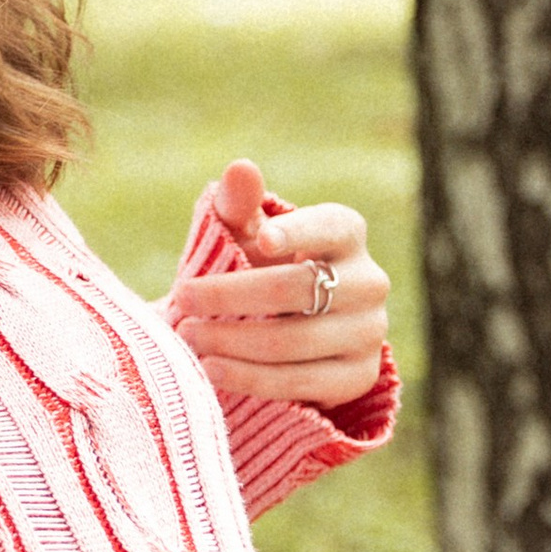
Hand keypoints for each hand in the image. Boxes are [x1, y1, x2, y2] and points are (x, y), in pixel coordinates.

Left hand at [169, 157, 392, 416]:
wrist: (288, 329)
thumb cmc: (261, 266)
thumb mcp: (246, 234)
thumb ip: (240, 205)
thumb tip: (240, 169)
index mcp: (346, 233)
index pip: (328, 227)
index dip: (298, 233)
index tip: (260, 240)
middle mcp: (368, 281)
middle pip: (297, 288)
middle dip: (232, 295)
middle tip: (182, 298)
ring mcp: (369, 332)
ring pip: (294, 341)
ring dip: (232, 341)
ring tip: (188, 335)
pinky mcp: (358, 377)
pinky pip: (300, 382)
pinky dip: (250, 378)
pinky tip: (212, 369)